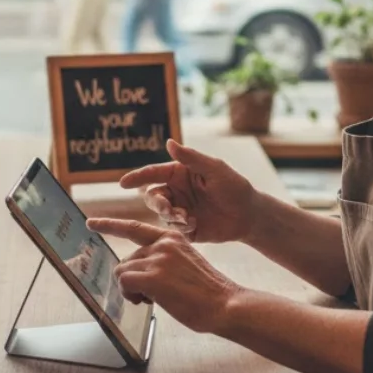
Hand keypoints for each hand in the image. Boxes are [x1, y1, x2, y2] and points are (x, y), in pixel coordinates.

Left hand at [86, 218, 240, 334]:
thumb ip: (163, 261)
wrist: (226, 304)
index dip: (110, 225)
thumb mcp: (185, 265)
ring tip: (154, 299)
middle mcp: (162, 243)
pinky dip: (130, 296)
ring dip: (132, 290)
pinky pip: (124, 283)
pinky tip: (149, 302)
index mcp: (172, 238)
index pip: (134, 228)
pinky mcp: (152, 276)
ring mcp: (157, 258)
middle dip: (132, 280)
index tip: (91, 222)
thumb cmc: (207, 292)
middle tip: (149, 296)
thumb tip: (139, 273)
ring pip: (123, 272)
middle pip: (126, 260)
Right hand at [117, 139, 255, 243]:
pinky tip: (194, 224)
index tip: (123, 183)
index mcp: (179, 173)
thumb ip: (191, 158)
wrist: (249, 215)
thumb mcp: (214, 169)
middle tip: (168, 208)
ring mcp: (180, 210)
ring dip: (170, 216)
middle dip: (156, 203)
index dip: (137, 177)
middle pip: (152, 196)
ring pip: (161, 214)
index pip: (153, 173)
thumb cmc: (234, 187)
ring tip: (187, 218)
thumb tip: (169, 142)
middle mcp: (176, 191)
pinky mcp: (185, 228)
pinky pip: (172, 230)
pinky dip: (179, 228)